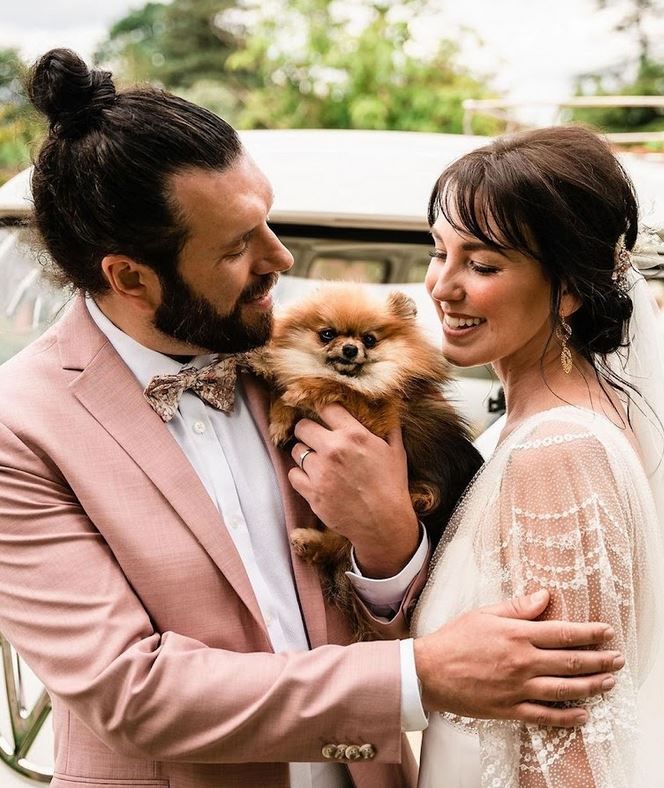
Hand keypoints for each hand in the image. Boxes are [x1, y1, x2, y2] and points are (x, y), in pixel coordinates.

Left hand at [288, 404, 419, 577]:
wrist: (384, 523)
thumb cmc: (392, 486)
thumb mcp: (396, 451)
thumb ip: (388, 427)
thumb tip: (387, 408)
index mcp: (354, 435)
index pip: (326, 408)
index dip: (323, 411)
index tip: (323, 416)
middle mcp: (334, 449)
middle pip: (303, 426)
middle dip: (307, 431)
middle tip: (314, 438)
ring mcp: (320, 471)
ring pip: (296, 450)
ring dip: (304, 454)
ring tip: (316, 461)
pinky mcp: (312, 492)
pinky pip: (293, 474)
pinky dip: (300, 475)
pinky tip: (312, 478)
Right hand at [414, 589, 623, 726]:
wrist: (429, 671)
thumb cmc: (455, 639)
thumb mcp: (484, 613)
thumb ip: (517, 607)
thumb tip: (545, 596)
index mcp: (517, 635)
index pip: (563, 633)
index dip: (590, 633)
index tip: (606, 632)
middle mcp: (522, 661)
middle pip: (571, 662)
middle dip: (599, 660)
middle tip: (617, 659)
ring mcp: (518, 688)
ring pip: (564, 690)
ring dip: (591, 686)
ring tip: (608, 683)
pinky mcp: (509, 708)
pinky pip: (545, 715)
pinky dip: (567, 717)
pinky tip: (582, 715)